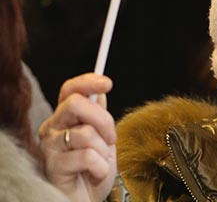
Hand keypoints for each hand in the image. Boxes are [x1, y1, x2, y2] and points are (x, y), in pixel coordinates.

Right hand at [39, 74, 116, 201]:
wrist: (86, 198)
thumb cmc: (94, 169)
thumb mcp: (103, 138)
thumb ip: (99, 115)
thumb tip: (100, 92)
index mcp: (64, 117)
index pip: (70, 89)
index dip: (87, 82)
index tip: (107, 84)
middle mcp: (52, 128)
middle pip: (76, 103)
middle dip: (103, 119)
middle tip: (111, 138)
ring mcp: (50, 147)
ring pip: (86, 132)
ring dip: (103, 150)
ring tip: (100, 161)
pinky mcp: (53, 167)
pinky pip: (87, 157)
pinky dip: (100, 167)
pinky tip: (95, 174)